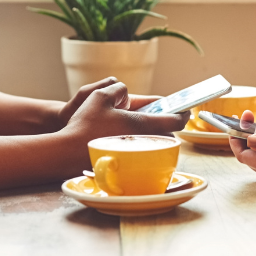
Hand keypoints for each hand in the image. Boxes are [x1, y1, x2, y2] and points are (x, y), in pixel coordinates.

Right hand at [62, 81, 189, 146]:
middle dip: (165, 125)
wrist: (67, 153)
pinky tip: (126, 139)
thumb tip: (125, 94)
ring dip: (152, 135)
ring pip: (153, 144)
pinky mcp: (125, 165)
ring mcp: (134, 156)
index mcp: (140, 124)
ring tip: (142, 127)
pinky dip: (140, 144)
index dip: (182, 113)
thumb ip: (118, 89)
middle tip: (160, 116)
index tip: (188, 109)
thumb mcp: (99, 96)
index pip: (172, 120)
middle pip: (165, 134)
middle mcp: (141, 141)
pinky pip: (141, 153)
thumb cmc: (84, 125)